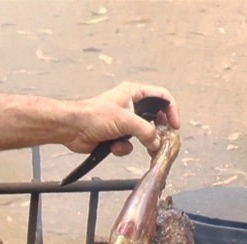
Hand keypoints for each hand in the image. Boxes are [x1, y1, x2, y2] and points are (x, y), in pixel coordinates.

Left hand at [64, 82, 180, 155]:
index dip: (171, 110)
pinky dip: (122, 147)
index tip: (175, 126)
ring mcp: (123, 121)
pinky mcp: (115, 135)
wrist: (72, 129)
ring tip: (136, 146)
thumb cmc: (94, 116)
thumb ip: (146, 131)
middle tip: (161, 141)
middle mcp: (130, 105)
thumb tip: (157, 142)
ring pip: (142, 134)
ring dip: (138, 142)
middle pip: (154, 119)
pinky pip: (128, 144)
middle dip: (156, 132)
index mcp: (134, 93)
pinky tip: (113, 146)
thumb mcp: (126, 120)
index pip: (162, 97)